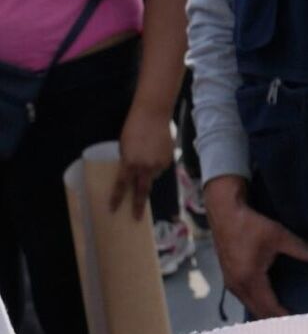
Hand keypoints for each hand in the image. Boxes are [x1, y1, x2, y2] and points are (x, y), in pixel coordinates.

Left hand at [112, 102, 174, 216]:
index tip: (112, 209)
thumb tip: (134, 172)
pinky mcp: (169, 159)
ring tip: (149, 155)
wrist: (153, 116)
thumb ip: (128, 162)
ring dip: (149, 171)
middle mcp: (145, 167)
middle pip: (142, 191)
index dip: (116, 198)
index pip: (121, 185)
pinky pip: (161, 167)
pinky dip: (158, 163)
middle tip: (137, 217)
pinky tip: (156, 150)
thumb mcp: (125, 147)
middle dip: (138, 205)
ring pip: (153, 175)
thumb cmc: (133, 128)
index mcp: (130, 164)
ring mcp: (159, 164)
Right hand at [204, 175, 307, 317]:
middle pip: (258, 311)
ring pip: (250, 305)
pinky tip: (269, 301)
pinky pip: (245, 297)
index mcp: (249, 280)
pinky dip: (258, 302)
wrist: (224, 213)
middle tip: (294, 326)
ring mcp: (230, 282)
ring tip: (284, 317)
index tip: (297, 325)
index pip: (269, 307)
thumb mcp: (278, 236)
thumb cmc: (250, 225)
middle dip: (275, 320)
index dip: (283, 317)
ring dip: (265, 312)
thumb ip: (300, 248)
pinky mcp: (229, 276)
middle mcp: (237, 286)